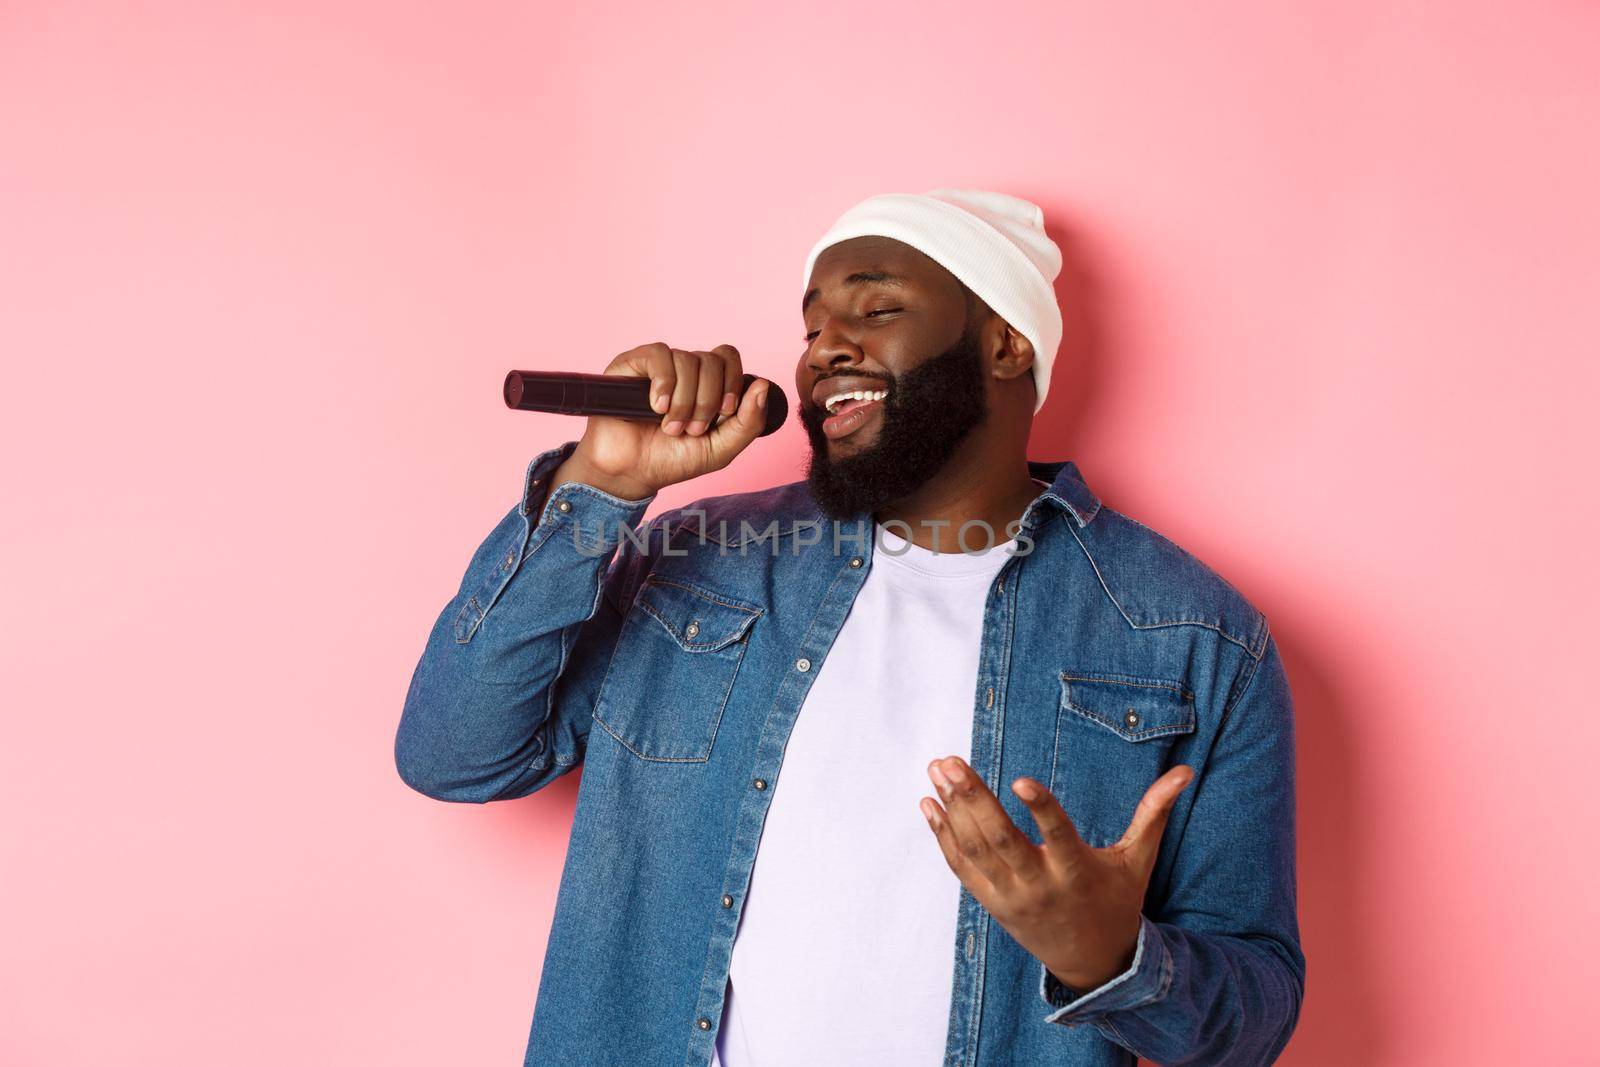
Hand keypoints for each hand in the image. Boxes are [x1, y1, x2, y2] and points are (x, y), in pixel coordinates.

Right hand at [551, 342, 770, 499]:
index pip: (729, 357)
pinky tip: (657, 407)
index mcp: (707, 384)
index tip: (724, 414)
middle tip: (692, 429)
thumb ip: (748, 422)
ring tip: (670, 427)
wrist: (631, 473)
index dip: (732, 382)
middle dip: (708, 400)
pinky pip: (659, 355)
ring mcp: (659, 365)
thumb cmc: (672, 460)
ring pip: (687, 359)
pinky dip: (664, 384)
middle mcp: (684, 370)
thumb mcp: (721, 449)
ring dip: (684, 402)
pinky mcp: (632, 364)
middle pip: (712, 360)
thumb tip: (763, 384)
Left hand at [920, 756, 1194, 991]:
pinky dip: (944, 836)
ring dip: (953, 809)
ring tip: (938, 769)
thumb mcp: (1136, 861)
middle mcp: (1040, 886)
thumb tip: (1185, 772)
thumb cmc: (1116, 901)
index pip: (1058, 836)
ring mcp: (1011, 897)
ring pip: (976, 851)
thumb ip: (1153, 814)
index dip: (1041, 809)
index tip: (1020, 780)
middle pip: (1001, 840)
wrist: (1093, 964)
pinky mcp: (991, 903)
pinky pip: (962, 867)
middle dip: (973, 798)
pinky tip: (929, 802)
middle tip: (949, 761)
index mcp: (1077, 872)